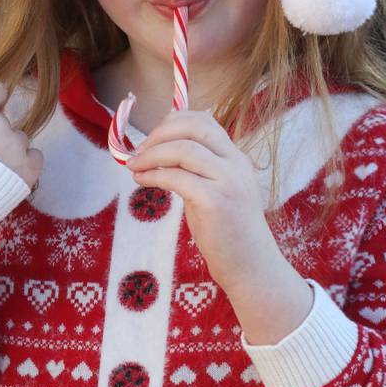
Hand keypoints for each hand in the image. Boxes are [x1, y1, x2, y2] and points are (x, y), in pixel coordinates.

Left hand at [127, 110, 284, 294]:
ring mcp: (228, 182)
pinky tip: (142, 181)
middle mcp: (235, 164)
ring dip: (151, 154)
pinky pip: (177, 177)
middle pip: (194, 127)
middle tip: (138, 150)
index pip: (204, 120)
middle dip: (159, 133)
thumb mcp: (218, 191)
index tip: (152, 137)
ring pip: (183, 149)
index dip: (173, 121)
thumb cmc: (229, 232)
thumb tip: (162, 151)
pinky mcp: (214, 202)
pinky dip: (154, 175)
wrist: (251, 266)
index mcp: (236, 158)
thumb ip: (200, 170)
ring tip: (134, 166)